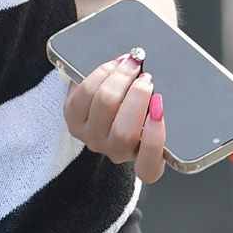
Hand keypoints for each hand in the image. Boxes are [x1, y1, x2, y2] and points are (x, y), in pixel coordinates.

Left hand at [63, 47, 167, 184]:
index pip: (149, 167)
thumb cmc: (136, 107)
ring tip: (130, 64)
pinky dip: (100, 74)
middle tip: (146, 78)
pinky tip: (112, 66)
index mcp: (142, 157)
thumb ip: (159, 106)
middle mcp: (116, 151)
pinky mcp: (73, 120)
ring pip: (104, 107)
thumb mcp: (155, 112)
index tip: (159, 112)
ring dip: (119, 78)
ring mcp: (92, 138)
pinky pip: (84, 95)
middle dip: (137, 96)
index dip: (155, 141)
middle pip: (124, 132)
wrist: (103, 103)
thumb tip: (156, 80)